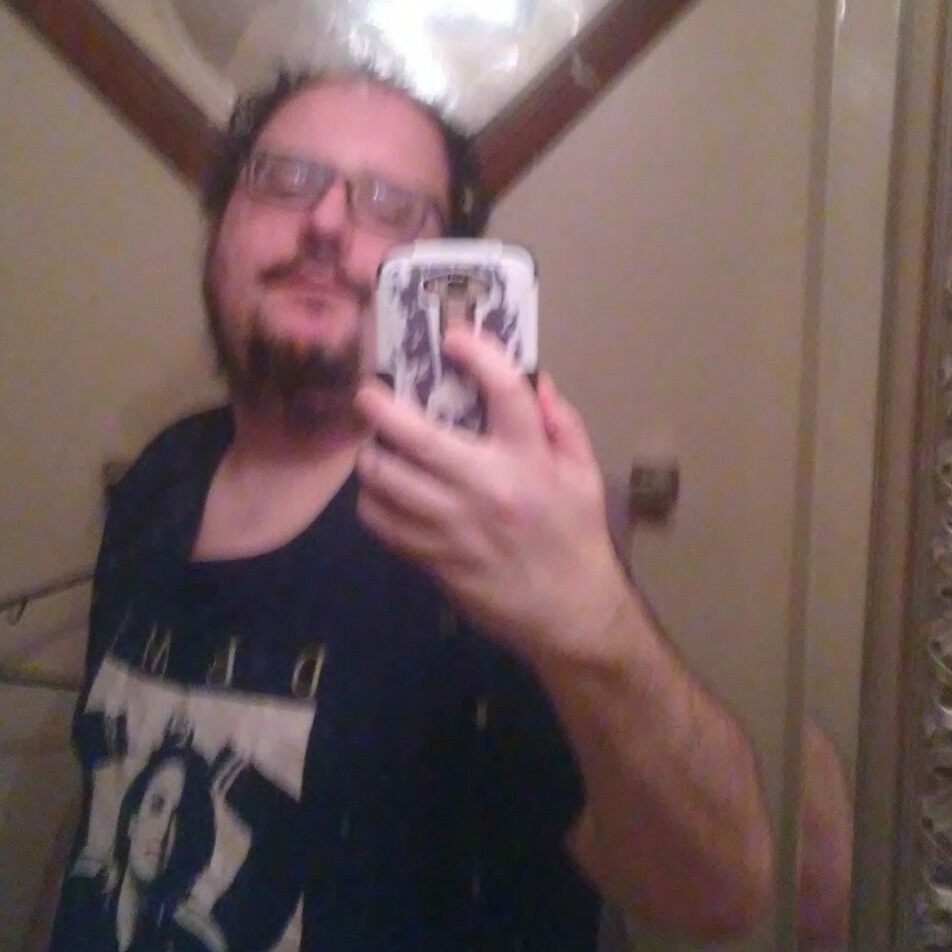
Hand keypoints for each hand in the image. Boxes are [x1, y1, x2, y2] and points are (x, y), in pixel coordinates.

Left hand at [355, 326, 627, 663]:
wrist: (568, 613)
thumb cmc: (576, 538)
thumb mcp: (584, 475)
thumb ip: (561, 423)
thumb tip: (536, 379)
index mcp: (530, 461)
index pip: (504, 391)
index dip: (477, 354)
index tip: (454, 337)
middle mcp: (486, 487)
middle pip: (417, 435)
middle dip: (382, 406)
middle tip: (368, 393)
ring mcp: (453, 526)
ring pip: (387, 480)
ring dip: (373, 456)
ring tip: (375, 446)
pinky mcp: (433, 557)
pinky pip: (383, 522)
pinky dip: (375, 502)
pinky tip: (384, 493)